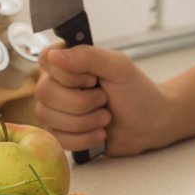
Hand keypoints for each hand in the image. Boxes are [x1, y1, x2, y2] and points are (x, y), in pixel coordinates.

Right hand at [34, 45, 175, 156]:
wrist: (149, 124)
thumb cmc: (136, 92)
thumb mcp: (119, 67)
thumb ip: (90, 56)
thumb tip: (56, 55)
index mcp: (69, 61)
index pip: (45, 58)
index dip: (67, 74)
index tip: (92, 80)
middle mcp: (57, 83)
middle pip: (44, 92)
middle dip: (81, 102)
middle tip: (104, 100)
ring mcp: (56, 109)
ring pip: (47, 117)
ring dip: (84, 122)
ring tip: (106, 117)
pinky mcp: (60, 132)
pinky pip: (56, 138)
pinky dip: (83, 139)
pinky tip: (100, 133)